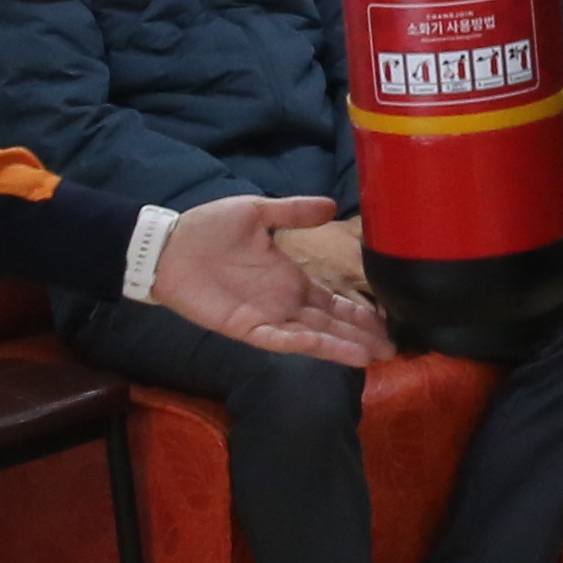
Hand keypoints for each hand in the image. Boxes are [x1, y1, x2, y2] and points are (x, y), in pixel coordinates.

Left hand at [148, 196, 381, 363]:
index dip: (359, 312)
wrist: (169, 245)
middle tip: (394, 349)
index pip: (333, 301)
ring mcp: (267, 318)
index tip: (387, 321)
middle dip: (361, 336)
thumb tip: (332, 206)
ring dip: (342, 346)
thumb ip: (294, 212)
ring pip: (313, 336)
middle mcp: (284, 303)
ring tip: (373, 356)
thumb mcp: (257, 212)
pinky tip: (329, 348)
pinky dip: (306, 344)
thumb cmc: (208, 229)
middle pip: (331, 324)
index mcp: (289, 279)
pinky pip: (281, 339)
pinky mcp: (246, 328)